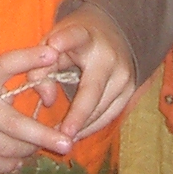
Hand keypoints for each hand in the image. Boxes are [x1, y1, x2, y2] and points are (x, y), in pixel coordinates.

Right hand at [0, 44, 73, 172]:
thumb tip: (30, 95)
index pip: (7, 65)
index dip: (30, 58)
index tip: (54, 53)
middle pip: (16, 125)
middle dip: (45, 136)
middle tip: (67, 143)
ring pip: (8, 150)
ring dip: (27, 151)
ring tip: (37, 148)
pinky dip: (9, 164)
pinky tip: (16, 160)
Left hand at [36, 7, 135, 141]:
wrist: (111, 34)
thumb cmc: (73, 41)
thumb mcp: (53, 43)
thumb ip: (41, 68)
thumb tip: (48, 101)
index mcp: (84, 36)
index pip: (74, 36)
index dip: (65, 40)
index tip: (54, 45)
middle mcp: (108, 55)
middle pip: (92, 89)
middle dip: (78, 114)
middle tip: (61, 134)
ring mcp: (123, 73)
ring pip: (102, 107)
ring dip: (82, 126)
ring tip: (61, 139)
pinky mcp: (131, 89)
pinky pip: (111, 114)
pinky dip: (93, 126)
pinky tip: (77, 135)